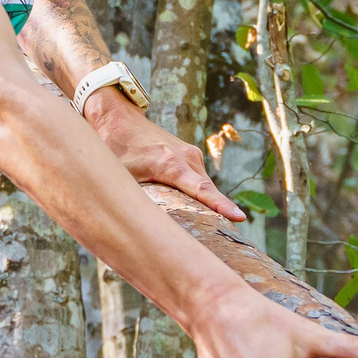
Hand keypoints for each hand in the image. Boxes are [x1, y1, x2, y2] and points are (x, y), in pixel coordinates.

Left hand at [88, 93, 243, 220]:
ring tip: (210, 227)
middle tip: (227, 237)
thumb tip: (140, 223)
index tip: (239, 217)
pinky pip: (200, 178)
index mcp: (171, 164)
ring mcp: (191, 154)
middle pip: (208, 192)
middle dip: (219, 213)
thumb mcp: (124, 176)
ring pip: (204, 186)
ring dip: (207, 203)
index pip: (201, 189)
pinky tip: (194, 206)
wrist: (120, 119)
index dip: (220, 205)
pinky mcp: (191, 154)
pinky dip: (200, 192)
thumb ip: (136, 197)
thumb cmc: (118, 149)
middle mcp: (186, 158)